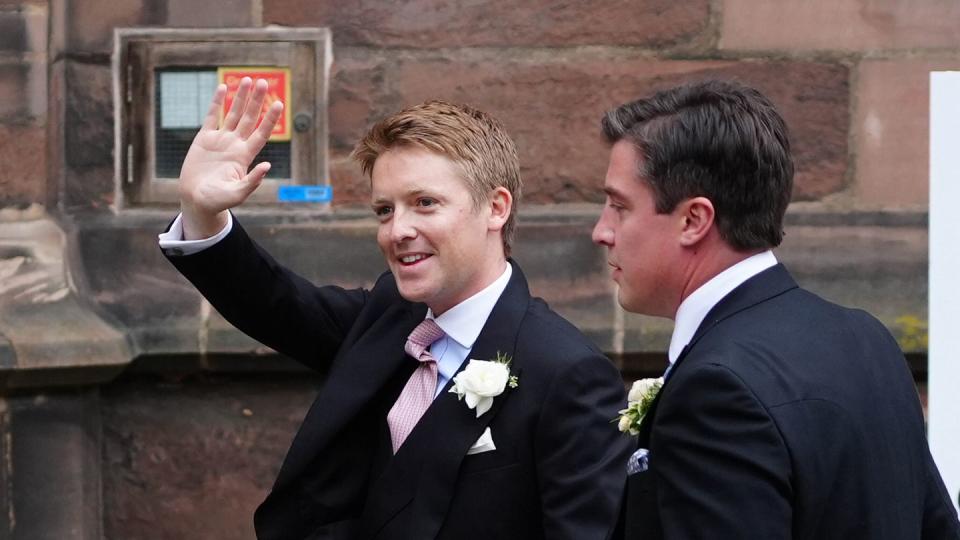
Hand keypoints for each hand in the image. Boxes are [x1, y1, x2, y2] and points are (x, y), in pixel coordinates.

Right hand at [178, 77, 283, 239]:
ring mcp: (220, 140)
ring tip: (248, 80)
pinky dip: (217, 102)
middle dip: (257, 101)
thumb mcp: (237, 194)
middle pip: (249, 118)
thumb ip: (252, 181)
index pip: (261, 133)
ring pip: (233, 114)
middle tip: (264, 82)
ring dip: (240, 97)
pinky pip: (212, 116)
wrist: (196, 201)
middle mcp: (235, 145)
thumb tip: (267, 165)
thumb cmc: (218, 201)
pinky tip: (223, 88)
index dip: (270, 119)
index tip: (279, 104)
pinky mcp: (204, 139)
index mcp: (245, 156)